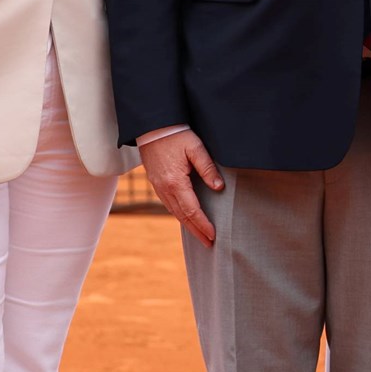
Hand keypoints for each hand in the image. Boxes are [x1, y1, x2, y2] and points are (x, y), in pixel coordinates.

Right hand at [141, 129, 222, 245]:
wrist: (152, 127)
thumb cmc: (176, 135)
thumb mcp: (196, 148)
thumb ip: (207, 168)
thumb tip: (218, 188)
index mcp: (175, 182)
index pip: (192, 210)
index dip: (203, 224)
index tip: (213, 236)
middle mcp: (165, 189)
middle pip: (183, 216)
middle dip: (196, 231)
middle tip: (209, 244)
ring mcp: (159, 187)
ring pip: (174, 212)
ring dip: (188, 225)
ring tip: (200, 235)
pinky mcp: (157, 183)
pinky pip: (169, 204)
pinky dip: (179, 214)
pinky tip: (186, 218)